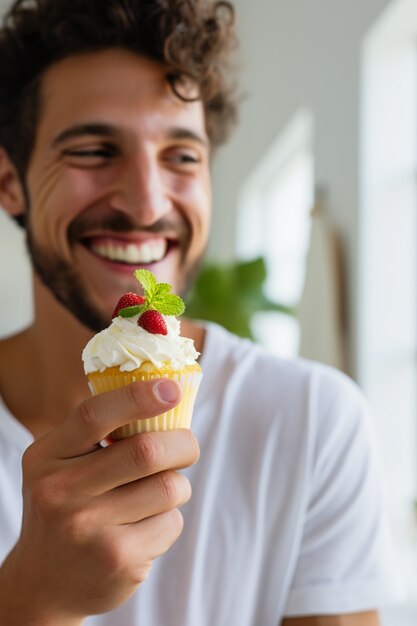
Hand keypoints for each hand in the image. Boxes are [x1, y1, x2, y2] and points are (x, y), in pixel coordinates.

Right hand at [0, 379, 198, 624]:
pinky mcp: (118, 559)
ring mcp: (89, 530)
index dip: (137, 397)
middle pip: (145, 452)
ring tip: (158, 493)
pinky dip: (169, 519)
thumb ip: (98, 433)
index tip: (171, 389)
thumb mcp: (61, 464)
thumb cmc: (65, 507)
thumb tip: (164, 393)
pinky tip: (145, 528)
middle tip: (187, 446)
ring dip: (177, 485)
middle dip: (183, 444)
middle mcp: (61, 492)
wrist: (44, 584)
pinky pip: (171, 522)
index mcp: (47, 456)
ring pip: (168, 487)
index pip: (94, 415)